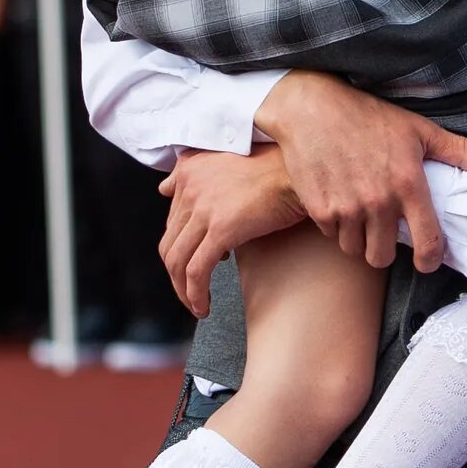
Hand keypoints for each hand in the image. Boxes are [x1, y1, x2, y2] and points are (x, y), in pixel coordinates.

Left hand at [157, 148, 307, 317]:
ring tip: (196, 305)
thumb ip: (197, 175)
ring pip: (177, 260)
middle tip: (190, 291)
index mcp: (189, 169)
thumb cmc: (276, 169)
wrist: (301, 173)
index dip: (183, 247)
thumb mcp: (229, 161)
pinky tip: (203, 306)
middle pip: (170, 243)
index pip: (172, 221)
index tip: (195, 263)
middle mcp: (190, 186)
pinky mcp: (221, 229)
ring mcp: (204, 208)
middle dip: (176, 274)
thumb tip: (165, 189)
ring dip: (183, 290)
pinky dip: (195, 293)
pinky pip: (196, 271)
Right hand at [251, 72, 466, 274]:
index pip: (428, 242)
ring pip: (355, 249)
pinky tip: (339, 201)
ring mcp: (345, 208)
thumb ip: (460, 151)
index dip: (430, 260)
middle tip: (385, 231)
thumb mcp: (418, 129)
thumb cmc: (369, 116)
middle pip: (382, 258)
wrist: (312, 108)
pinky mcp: (318, 209)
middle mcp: (378, 202)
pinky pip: (331, 234)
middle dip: (385, 250)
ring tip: (361, 215)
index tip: (427, 261)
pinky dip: (336, 225)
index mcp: (408, 184)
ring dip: (359, 239)